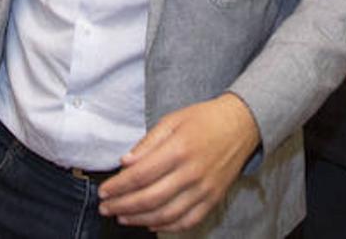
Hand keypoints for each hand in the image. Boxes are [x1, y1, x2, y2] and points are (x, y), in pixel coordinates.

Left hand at [98, 93, 259, 232]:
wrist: (242, 124)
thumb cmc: (204, 119)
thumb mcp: (172, 120)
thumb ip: (147, 143)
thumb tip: (125, 163)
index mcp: (179, 149)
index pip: (141, 175)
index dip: (118, 187)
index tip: (104, 191)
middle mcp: (192, 172)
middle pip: (150, 198)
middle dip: (122, 206)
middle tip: (105, 208)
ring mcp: (205, 189)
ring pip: (166, 214)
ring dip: (139, 220)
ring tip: (122, 217)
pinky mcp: (214, 199)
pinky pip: (188, 221)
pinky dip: (167, 226)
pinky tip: (150, 223)